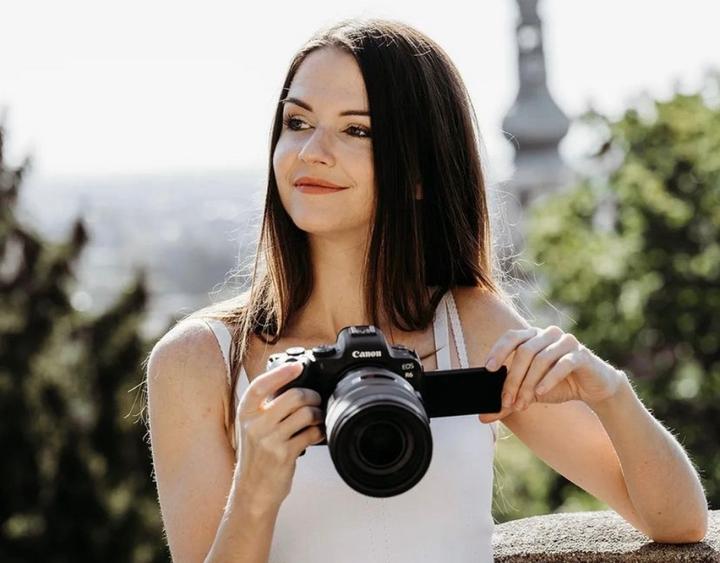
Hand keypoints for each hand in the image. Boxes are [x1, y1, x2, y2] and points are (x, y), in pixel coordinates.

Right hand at [235, 362, 325, 508]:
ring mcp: (269, 440)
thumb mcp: (251, 428)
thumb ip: (264, 408)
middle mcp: (255, 425)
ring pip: (305, 414)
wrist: (252, 491)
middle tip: (316, 399)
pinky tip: (317, 434)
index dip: (280, 373)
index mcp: (245, 414)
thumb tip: (289, 384)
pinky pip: (310, 433)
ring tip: (318, 417)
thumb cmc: (255, 458)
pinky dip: (319, 431)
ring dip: (317, 413)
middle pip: (292, 397)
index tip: (297, 366)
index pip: (260, 386)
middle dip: (311, 396)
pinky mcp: (284, 454)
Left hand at [478, 326, 625, 422]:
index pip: (511, 337)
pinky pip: (562, 364)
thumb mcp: (529, 394)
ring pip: (541, 359)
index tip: (488, 369)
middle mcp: (548, 334)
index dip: (498, 351)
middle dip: (513, 379)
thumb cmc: (559, 385)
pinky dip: (549, 379)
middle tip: (507, 401)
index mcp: (532, 337)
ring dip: (529, 384)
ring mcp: (565, 341)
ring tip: (523, 403)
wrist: (594, 388)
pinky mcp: (581, 354)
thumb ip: (508, 402)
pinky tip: (540, 393)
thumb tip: (483, 417)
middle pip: (524, 351)